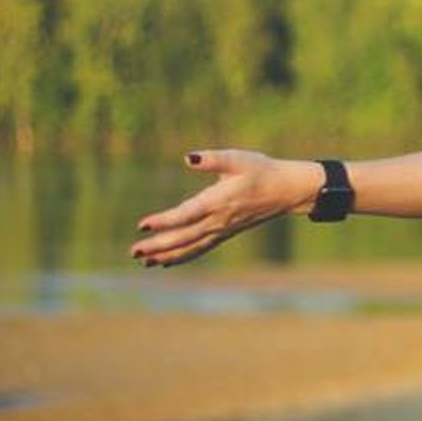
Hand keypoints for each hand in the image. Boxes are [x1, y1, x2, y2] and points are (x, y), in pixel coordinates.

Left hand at [127, 149, 318, 266]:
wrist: (287, 190)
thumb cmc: (262, 171)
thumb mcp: (238, 158)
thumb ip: (212, 159)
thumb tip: (188, 158)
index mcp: (219, 201)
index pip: (187, 215)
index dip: (164, 221)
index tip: (142, 225)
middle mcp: (219, 220)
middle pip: (185, 237)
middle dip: (158, 246)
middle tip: (134, 252)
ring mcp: (223, 229)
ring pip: (191, 247)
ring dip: (167, 255)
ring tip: (144, 262)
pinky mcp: (226, 232)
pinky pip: (201, 248)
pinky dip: (183, 256)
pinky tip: (166, 262)